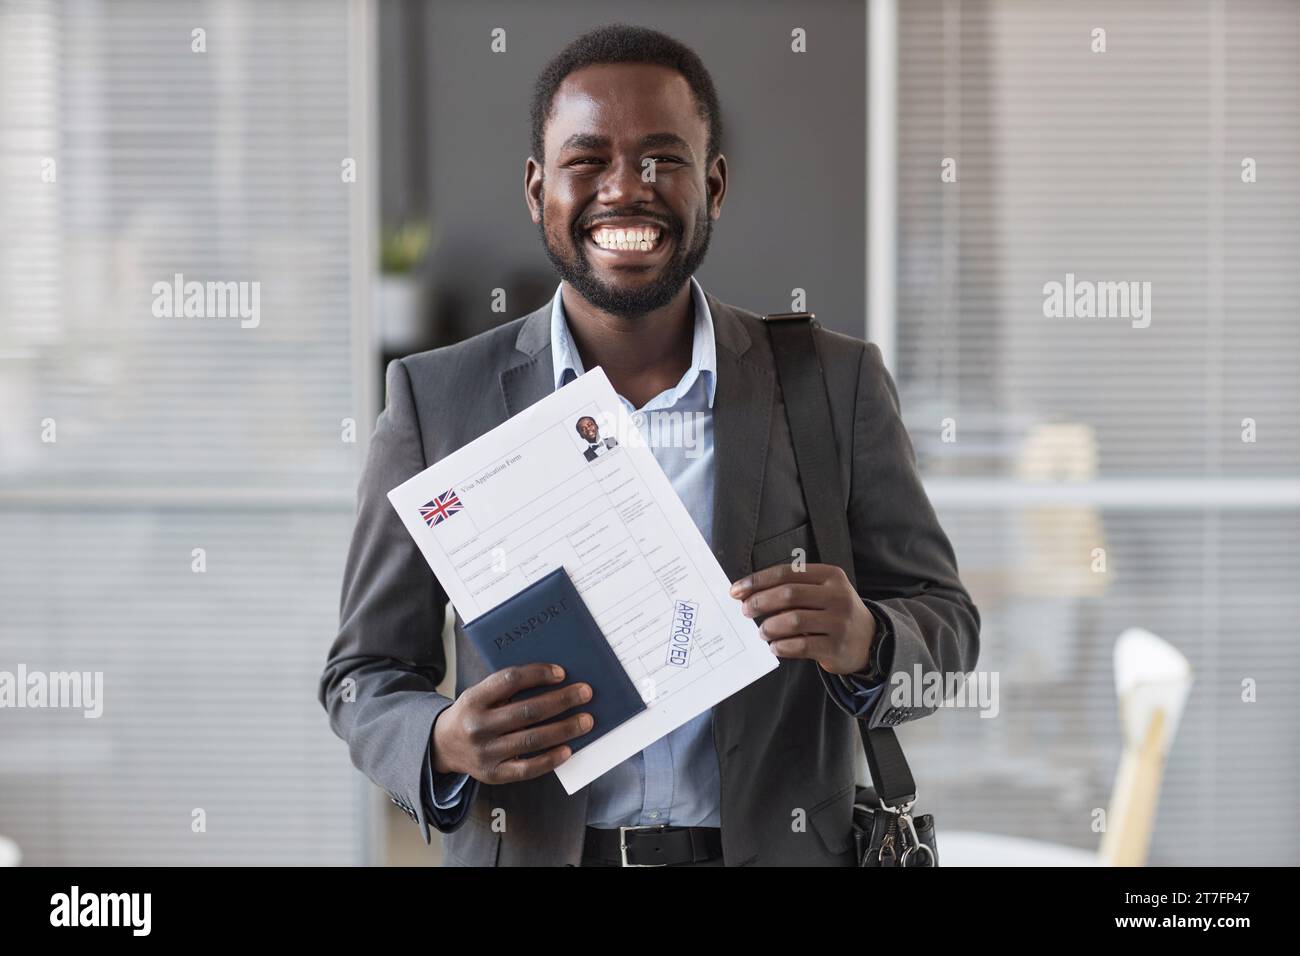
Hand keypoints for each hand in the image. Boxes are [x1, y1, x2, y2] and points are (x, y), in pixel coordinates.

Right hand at [431, 663, 593, 782]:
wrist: (443, 746)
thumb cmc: (472, 714)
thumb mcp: (480, 695)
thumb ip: (507, 688)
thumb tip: (554, 681)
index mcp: (474, 699)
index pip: (509, 680)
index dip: (538, 674)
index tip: (561, 673)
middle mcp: (478, 726)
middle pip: (527, 711)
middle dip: (561, 701)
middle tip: (585, 693)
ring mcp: (485, 753)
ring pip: (532, 740)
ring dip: (564, 729)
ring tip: (586, 720)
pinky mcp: (493, 774)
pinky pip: (527, 768)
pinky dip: (550, 759)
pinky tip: (568, 749)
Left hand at [730, 563, 875, 675]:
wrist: (870, 640)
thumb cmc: (834, 611)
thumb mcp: (823, 590)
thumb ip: (793, 587)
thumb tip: (748, 593)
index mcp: (831, 575)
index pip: (787, 573)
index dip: (758, 581)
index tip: (736, 590)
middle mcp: (838, 596)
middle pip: (789, 594)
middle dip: (760, 602)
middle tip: (745, 610)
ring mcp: (839, 622)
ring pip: (793, 621)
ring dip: (770, 626)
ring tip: (762, 631)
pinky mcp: (836, 647)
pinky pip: (801, 645)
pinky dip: (782, 646)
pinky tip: (775, 646)